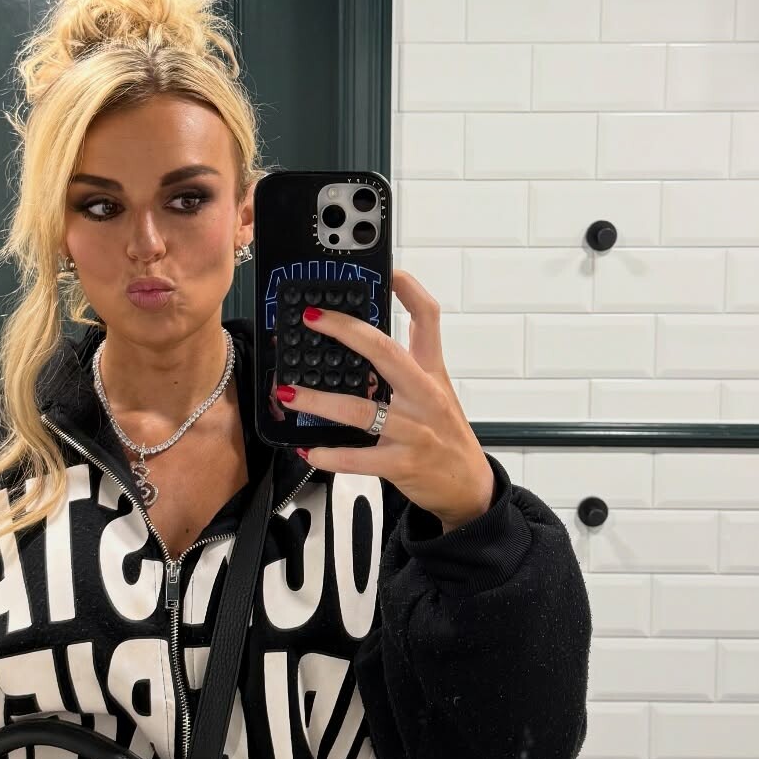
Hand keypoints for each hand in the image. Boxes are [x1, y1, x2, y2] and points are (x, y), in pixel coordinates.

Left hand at [279, 269, 495, 530]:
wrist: (470, 487)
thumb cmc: (446, 436)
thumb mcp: (437, 392)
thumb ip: (409, 365)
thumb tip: (368, 341)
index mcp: (431, 373)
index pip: (428, 320)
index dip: (409, 291)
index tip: (388, 271)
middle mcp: (424, 396)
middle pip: (386, 353)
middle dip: (346, 332)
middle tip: (312, 318)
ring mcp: (414, 431)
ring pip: (360, 410)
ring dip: (319, 402)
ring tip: (288, 393)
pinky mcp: (402, 464)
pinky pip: (359, 458)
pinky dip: (330, 455)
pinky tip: (309, 449)